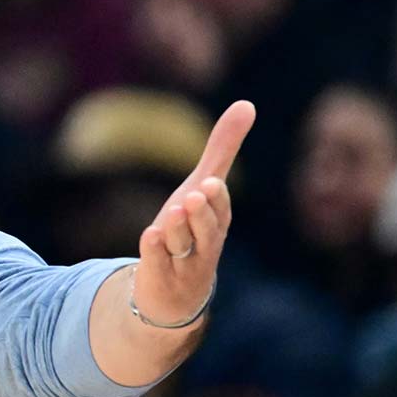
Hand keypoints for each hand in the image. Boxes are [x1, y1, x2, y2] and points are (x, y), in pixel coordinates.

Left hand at [132, 101, 253, 325]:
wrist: (173, 292)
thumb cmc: (191, 231)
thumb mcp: (202, 188)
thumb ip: (223, 149)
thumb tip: (247, 104)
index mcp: (217, 223)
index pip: (221, 211)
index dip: (216, 200)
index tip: (210, 183)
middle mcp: (204, 246)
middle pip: (207, 232)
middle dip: (202, 214)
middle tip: (195, 194)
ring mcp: (183, 266)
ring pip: (183, 248)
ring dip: (178, 230)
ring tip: (173, 210)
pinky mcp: (160, 280)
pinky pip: (158, 266)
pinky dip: (154, 252)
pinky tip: (149, 235)